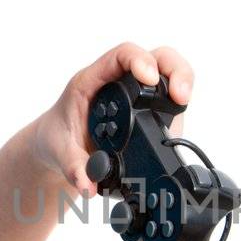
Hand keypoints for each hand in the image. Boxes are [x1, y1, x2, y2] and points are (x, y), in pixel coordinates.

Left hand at [32, 42, 194, 196]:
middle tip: (180, 95)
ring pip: (169, 71)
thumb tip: (88, 184)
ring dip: (183, 81)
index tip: (149, 78)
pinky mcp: (149, 108)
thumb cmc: (57, 137)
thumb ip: (73, 167)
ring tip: (183, 102)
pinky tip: (180, 117)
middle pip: (156, 57)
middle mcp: (118, 82)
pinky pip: (170, 95)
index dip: (139, 60)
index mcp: (93, 81)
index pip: (121, 55)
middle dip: (174, 70)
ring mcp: (137, 94)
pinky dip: (180, 101)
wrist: (57, 146)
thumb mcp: (59, 152)